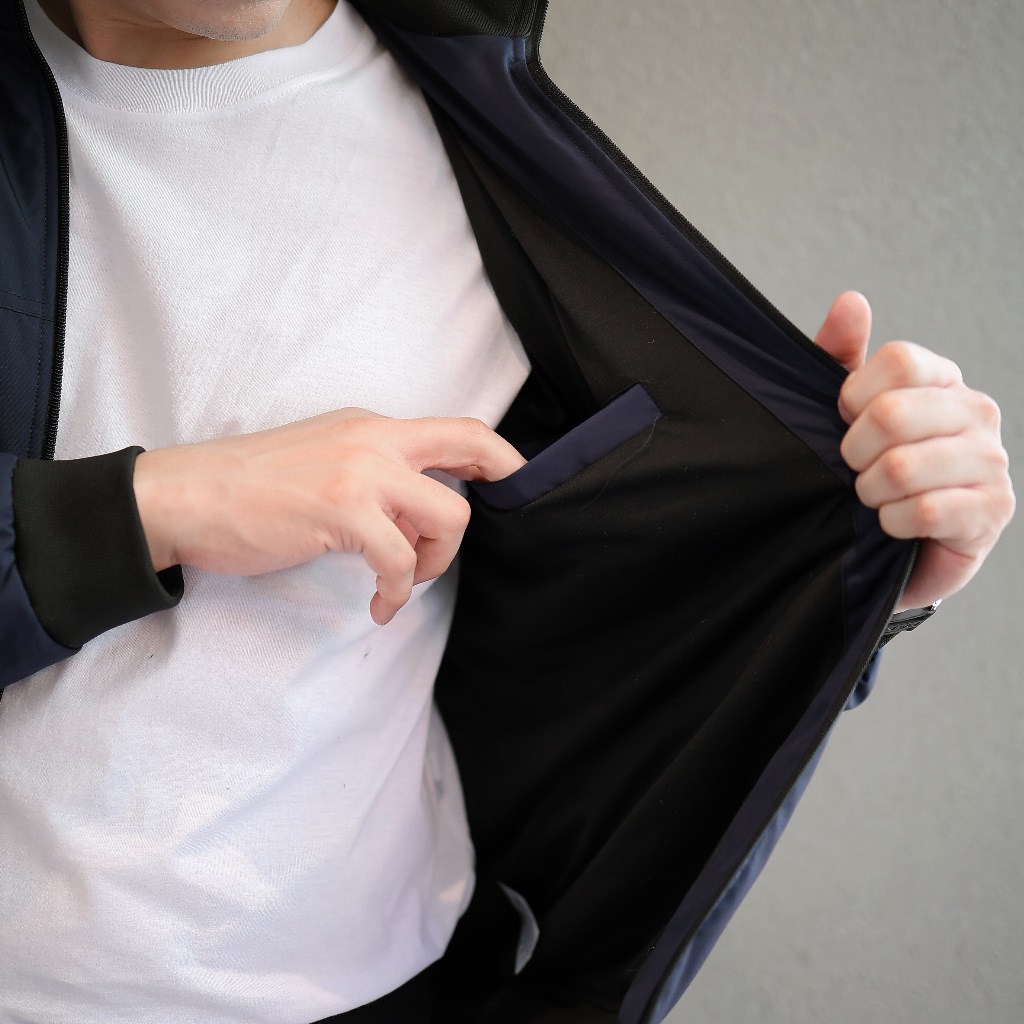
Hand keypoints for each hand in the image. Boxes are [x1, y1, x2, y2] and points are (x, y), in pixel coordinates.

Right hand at [133, 410, 524, 624]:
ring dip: (435, 561)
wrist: (185, 496)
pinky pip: (401, 561)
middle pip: (471, 450)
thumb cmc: (248, 487)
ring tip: (401, 581)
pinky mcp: (342, 511)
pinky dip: (397, 593)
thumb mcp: (322, 461)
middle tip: (479, 534)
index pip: (456, 428)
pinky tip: (379, 605)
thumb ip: (373, 477)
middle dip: (493, 494)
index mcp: (370, 427)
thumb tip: (415, 517)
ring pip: (448, 515)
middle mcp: (374, 439)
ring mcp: (360, 471)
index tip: (512, 481)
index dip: (497, 454)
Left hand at [814, 292, 1013, 610]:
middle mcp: (976, 411)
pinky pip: (923, 509)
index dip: (853, 396)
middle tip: (854, 470)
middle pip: (893, 414)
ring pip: (903, 467)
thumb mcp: (844, 413)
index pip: (899, 360)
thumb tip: (851, 300)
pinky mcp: (992, 509)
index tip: (843, 422)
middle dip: (854, 452)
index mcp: (942, 380)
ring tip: (874, 499)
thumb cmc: (868, 471)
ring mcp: (991, 460)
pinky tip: (894, 525)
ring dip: (870, 492)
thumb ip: (839, 356)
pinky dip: (891, 522)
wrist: (890, 549)